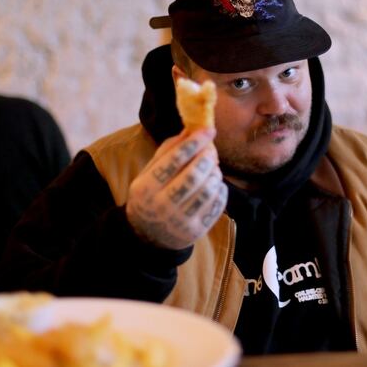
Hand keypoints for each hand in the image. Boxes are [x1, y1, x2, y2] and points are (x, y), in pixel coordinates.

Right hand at [126, 128, 227, 249]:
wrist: (148, 237)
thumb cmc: (150, 196)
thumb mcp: (148, 173)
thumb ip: (167, 151)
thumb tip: (190, 130)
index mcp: (146, 188)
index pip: (173, 160)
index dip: (194, 142)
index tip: (209, 129)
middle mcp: (162, 206)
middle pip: (193, 176)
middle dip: (207, 157)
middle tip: (211, 150)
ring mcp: (181, 221)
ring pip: (207, 190)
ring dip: (215, 173)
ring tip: (212, 168)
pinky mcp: (197, 231)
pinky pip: (217, 204)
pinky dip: (220, 189)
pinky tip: (214, 184)